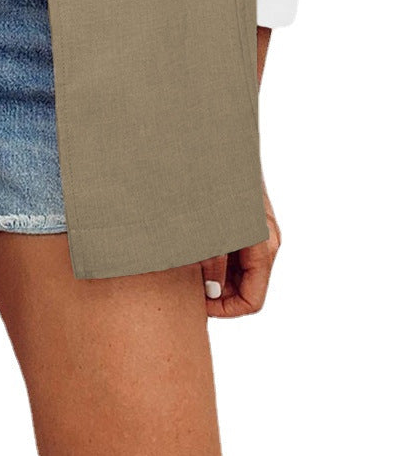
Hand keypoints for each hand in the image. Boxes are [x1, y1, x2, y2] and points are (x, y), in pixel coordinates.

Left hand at [200, 177, 281, 316]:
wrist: (218, 146)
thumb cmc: (213, 182)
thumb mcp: (209, 229)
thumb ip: (211, 263)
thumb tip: (212, 292)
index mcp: (263, 247)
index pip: (252, 301)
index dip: (224, 310)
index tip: (198, 303)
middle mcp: (267, 242)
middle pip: (247, 288)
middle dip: (218, 293)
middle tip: (188, 286)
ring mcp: (260, 232)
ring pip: (241, 272)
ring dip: (216, 275)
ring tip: (187, 266)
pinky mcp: (249, 221)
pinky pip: (237, 252)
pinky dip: (217, 258)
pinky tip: (193, 248)